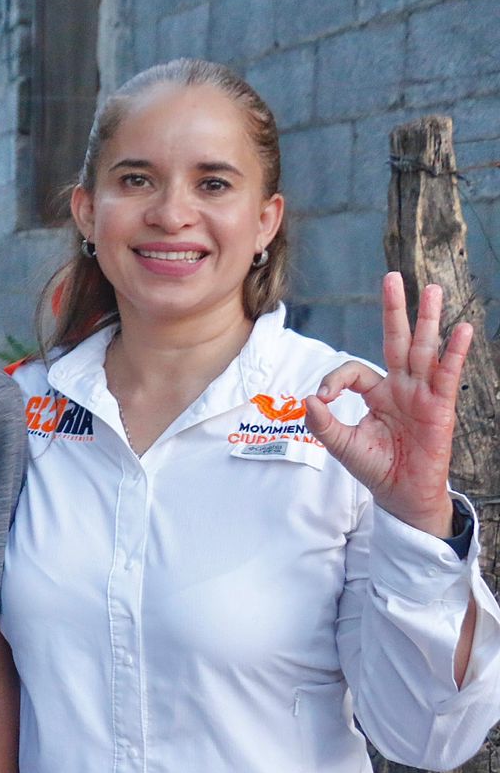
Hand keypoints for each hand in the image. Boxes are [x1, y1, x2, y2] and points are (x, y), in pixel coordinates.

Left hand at [305, 272, 472, 536]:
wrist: (401, 494)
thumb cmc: (375, 467)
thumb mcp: (342, 445)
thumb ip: (324, 423)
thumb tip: (309, 398)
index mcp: (376, 392)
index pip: (354, 370)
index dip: (335, 380)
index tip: (323, 399)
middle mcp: (401, 386)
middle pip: (396, 341)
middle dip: (393, 310)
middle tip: (392, 278)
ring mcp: (422, 393)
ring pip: (423, 350)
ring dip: (427, 320)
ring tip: (431, 289)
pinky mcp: (440, 406)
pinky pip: (447, 374)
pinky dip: (454, 352)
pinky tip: (462, 329)